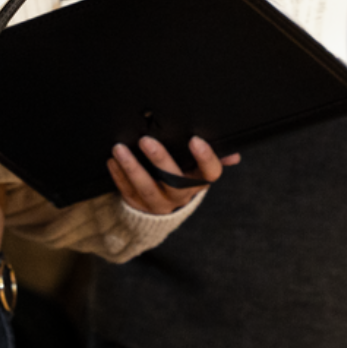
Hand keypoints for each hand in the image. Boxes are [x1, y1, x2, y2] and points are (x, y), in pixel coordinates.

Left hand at [108, 135, 236, 215]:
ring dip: (132, 167)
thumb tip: (234, 154)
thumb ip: (211, 160)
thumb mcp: (196, 170)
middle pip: (174, 180)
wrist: (161, 208)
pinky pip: (127, 192)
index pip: (210, 173)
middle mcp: (181, 195)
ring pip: (147, 188)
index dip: (205, 158)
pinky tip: (112, 161)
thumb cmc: (180, 178)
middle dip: (160, 160)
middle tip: (146, 140)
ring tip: (119, 149)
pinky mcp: (139, 206)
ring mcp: (159, 203)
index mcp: (198, 182)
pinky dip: (118, 176)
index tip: (195, 139)